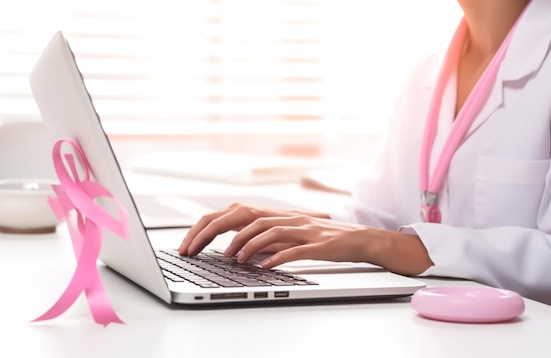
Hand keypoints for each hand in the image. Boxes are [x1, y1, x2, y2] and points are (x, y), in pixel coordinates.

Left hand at [178, 203, 328, 255]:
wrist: (360, 238)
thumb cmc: (322, 239)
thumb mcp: (288, 235)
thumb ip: (265, 238)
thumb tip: (236, 247)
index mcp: (276, 214)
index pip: (233, 213)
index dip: (207, 226)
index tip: (189, 244)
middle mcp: (286, 217)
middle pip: (244, 215)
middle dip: (214, 231)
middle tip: (194, 249)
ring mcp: (303, 228)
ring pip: (268, 228)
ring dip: (246, 243)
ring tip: (232, 258)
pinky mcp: (318, 243)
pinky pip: (295, 249)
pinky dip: (277, 256)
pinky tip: (264, 266)